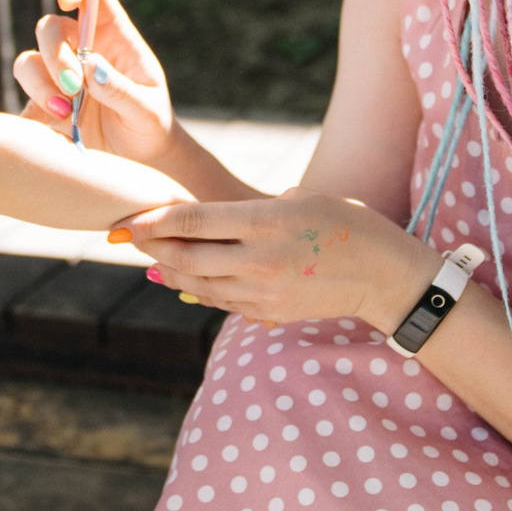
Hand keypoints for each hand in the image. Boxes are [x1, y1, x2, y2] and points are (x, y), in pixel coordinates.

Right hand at [13, 0, 177, 166]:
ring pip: (29, 61)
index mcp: (114, 34)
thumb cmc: (151, 124)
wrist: (139, 160)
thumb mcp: (147, 110)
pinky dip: (34, 112)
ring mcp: (60, 75)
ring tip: (66, 113)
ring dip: (40, 84)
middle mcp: (83, 48)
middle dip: (55, 55)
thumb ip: (121, 89)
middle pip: (49, 27)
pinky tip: (57, 128)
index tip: (67, 0)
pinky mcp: (45, 103)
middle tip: (73, 86)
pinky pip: (24, 98)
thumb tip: (90, 68)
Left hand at [113, 190, 434, 329]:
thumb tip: (211, 220)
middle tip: (126, 236)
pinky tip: (182, 279)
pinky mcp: (269, 311)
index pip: (193, 222)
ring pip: (198, 283)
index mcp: (267, 222)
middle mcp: (260, 260)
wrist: (385, 277)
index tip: (126, 221)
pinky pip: (221, 301)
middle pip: (186, 256)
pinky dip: (197, 289)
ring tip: (149, 256)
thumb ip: (253, 209)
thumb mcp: (303, 199)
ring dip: (169, 270)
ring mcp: (263, 291)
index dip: (153, 221)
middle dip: (151, 246)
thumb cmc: (348, 223)